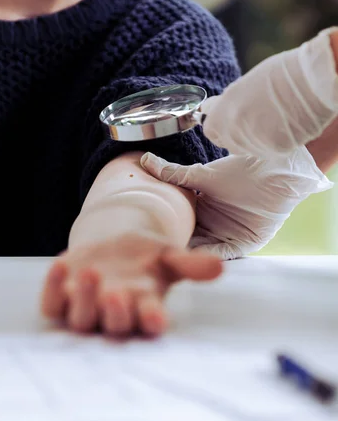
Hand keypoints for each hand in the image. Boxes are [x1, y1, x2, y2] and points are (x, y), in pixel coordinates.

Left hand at [41, 233, 222, 336]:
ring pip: (81, 319)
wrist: (113, 249)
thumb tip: (219, 268)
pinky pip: (52, 303)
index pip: (149, 324)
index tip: (156, 316)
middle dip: (115, 313)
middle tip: (118, 294)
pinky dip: (52, 287)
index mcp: (144, 309)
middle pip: (113, 326)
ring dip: (84, 300)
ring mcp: (85, 309)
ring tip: (91, 273)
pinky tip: (60, 264)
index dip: (151, 322)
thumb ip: (191, 264)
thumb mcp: (169, 256)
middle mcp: (114, 315)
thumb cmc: (147, 259)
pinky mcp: (61, 299)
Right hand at [141, 150, 331, 259]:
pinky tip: (197, 259)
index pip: (178, 223)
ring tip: (171, 261)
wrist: (274, 170)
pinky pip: (225, 253)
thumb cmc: (242, 170)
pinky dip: (212, 256)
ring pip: (204, 249)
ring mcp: (228, 234)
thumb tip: (145, 159)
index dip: (164, 228)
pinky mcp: (245, 243)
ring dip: (190, 255)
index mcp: (201, 209)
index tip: (146, 234)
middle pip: (189, 239)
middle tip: (153, 254)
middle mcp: (213, 224)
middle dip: (174, 246)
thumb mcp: (202, 176)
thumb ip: (173, 174)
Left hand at [202, 28, 337, 157]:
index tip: (227, 122)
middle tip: (256, 119)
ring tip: (273, 119)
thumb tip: (210, 109)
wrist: (310, 80)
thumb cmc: (278, 75)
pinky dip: (274, 142)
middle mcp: (235, 131)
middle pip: (230, 144)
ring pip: (249, 149)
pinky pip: (269, 151)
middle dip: (238, 135)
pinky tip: (284, 125)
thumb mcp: (242, 85)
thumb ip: (226, 103)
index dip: (220, 127)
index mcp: (224, 113)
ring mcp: (255, 143)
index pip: (211, 132)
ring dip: (256, 140)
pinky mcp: (275, 150)